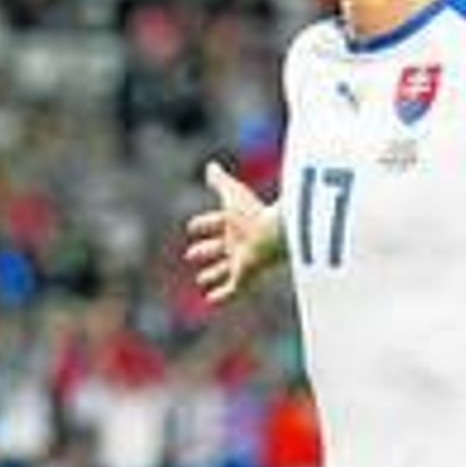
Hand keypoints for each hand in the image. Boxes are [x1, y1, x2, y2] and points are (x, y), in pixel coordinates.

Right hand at [185, 161, 280, 302]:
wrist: (274, 233)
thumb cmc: (253, 212)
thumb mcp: (232, 193)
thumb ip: (220, 181)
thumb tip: (211, 166)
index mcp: (237, 221)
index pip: (217, 222)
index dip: (204, 224)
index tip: (191, 227)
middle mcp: (240, 242)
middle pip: (220, 248)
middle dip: (206, 251)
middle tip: (191, 254)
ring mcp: (242, 260)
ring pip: (225, 270)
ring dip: (213, 274)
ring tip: (201, 279)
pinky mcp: (244, 275)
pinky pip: (232, 289)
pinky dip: (221, 295)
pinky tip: (210, 300)